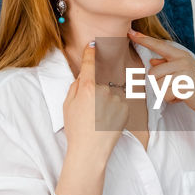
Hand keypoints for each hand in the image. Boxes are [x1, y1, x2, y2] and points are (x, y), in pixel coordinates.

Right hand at [63, 41, 128, 163]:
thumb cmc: (76, 129)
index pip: (90, 63)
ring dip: (105, 102)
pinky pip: (118, 102)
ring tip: (98, 119)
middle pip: (100, 82)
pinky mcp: (126, 107)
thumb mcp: (68, 105)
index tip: (93, 44)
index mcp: (88, 87)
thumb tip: (83, 75)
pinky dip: (114, 109)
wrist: (91, 151)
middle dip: (95, 92)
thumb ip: (76, 86)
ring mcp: (117, 98)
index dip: (91, 52)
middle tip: (88, 112)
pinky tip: (107, 121)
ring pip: (110, 93)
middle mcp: (104, 89)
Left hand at [127, 30, 194, 121]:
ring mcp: (184, 72)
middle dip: (160, 84)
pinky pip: (165, 95)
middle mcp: (182, 60)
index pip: (159, 45)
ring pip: (158, 85)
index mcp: (180, 55)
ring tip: (179, 92)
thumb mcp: (183, 71)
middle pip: (153, 73)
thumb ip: (167, 65)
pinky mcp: (184, 85)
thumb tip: (152, 61)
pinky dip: (171, 100)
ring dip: (166, 93)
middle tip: (175, 87)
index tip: (131, 32)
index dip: (144, 39)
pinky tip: (182, 97)